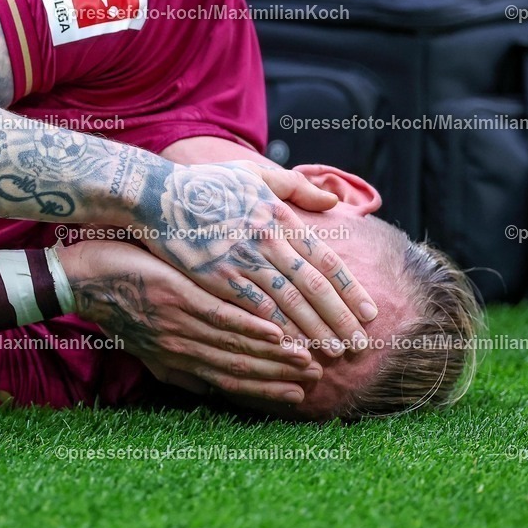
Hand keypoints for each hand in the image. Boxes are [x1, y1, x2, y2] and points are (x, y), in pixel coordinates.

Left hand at [60, 240, 320, 403]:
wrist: (77, 279)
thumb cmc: (112, 302)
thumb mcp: (143, 341)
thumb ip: (174, 362)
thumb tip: (202, 384)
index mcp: (175, 358)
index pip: (227, 379)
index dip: (264, 388)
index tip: (296, 394)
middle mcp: (180, 348)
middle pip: (237, 368)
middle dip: (278, 376)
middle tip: (315, 380)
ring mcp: (179, 325)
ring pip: (234, 346)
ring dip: (274, 356)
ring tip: (308, 359)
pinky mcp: (175, 299)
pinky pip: (219, 317)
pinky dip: (249, 328)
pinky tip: (276, 331)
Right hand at [138, 161, 376, 354]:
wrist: (157, 198)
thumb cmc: (206, 185)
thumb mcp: (253, 173)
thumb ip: (296, 186)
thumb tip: (332, 199)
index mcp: (279, 216)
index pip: (325, 259)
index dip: (350, 289)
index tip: (371, 313)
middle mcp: (267, 240)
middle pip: (313, 286)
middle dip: (340, 319)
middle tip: (361, 346)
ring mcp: (242, 262)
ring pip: (288, 303)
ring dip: (313, 331)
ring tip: (334, 353)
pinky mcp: (217, 280)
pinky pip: (254, 311)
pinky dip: (276, 331)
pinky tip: (291, 348)